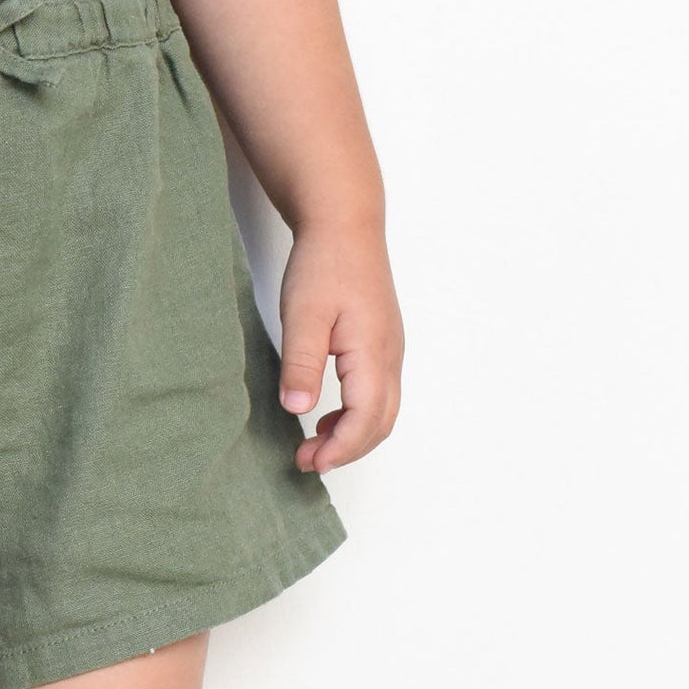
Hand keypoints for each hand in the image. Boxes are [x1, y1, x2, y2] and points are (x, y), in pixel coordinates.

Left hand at [276, 222, 403, 473]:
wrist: (345, 225)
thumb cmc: (324, 264)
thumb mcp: (303, 316)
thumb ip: (301, 365)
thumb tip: (298, 410)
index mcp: (373, 351)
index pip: (366, 418)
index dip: (341, 448)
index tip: (311, 463)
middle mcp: (390, 355)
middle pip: (381, 422)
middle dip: (346, 450)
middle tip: (306, 462)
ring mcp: (389, 351)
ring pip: (383, 410)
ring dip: (351, 436)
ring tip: (312, 447)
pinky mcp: (381, 345)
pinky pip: (377, 394)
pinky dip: (355, 417)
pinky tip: (325, 418)